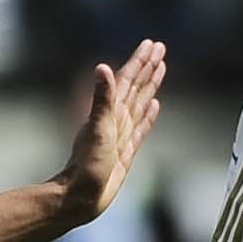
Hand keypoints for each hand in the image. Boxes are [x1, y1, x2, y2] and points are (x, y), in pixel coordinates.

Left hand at [59, 40, 168, 223]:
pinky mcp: (126, 150)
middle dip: (147, 67)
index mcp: (110, 112)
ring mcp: (121, 134)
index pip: (128, 80)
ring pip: (139, 103)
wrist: (82, 196)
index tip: (152, 44)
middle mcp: (116, 119)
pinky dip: (148, 114)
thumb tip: (102, 68)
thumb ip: (102, 99)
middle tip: (160, 48)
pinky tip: (154, 105)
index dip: (140, 62)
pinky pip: (141, 127)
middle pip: (135, 87)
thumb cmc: (87, 166)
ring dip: (149, 85)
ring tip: (161, 68)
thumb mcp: (97, 129)